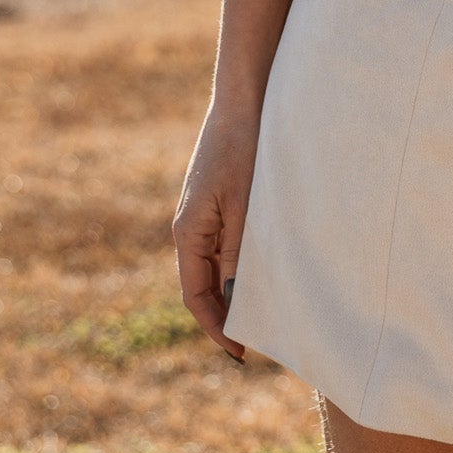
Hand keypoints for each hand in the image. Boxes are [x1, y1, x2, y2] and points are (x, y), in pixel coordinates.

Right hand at [172, 103, 259, 359]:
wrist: (244, 99)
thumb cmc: (244, 148)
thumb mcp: (245, 204)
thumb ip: (240, 250)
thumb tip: (239, 297)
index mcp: (188, 233)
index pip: (196, 295)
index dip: (215, 326)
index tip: (238, 352)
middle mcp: (190, 228)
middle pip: (203, 285)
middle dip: (224, 316)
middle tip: (253, 343)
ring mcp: (203, 214)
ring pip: (215, 267)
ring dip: (233, 291)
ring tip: (263, 315)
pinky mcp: (218, 201)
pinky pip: (224, 245)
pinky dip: (240, 265)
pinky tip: (264, 273)